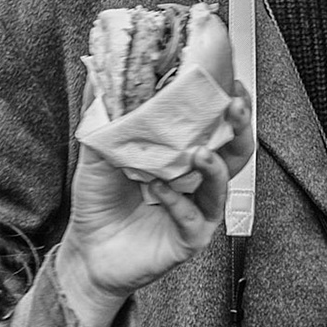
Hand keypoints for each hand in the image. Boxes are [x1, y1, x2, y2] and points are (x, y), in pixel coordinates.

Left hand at [59, 93, 255, 326]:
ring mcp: (196, 211)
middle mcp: (196, 182)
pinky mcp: (188, 239)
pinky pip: (192, 218)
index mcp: (182, 155)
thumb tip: (100, 77)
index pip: (217, 125)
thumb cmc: (100, 202)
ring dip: (214, 167)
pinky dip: (178, 202)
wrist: (87, 249)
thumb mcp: (97, 152)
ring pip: (221, 186)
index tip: (231, 82)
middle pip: (235, 152)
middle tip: (233, 108)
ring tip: (199, 153)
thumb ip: (104, 117)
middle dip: (239, 128)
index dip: (229, 104)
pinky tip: (159, 189)